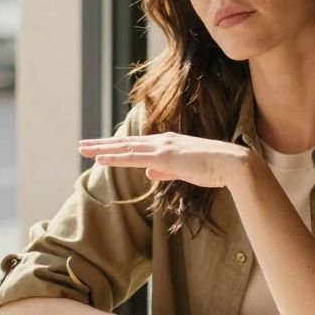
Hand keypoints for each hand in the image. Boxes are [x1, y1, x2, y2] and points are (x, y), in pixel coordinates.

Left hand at [78, 133, 253, 188]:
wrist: (231, 164)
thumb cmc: (214, 169)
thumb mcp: (186, 170)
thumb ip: (166, 171)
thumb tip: (149, 172)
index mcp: (167, 143)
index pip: (135, 144)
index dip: (116, 146)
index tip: (100, 147)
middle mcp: (161, 141)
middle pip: (124, 142)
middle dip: (102, 144)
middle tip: (82, 144)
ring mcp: (161, 148)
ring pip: (124, 148)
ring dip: (102, 149)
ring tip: (83, 149)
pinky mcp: (163, 158)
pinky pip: (133, 158)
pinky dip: (114, 158)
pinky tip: (99, 159)